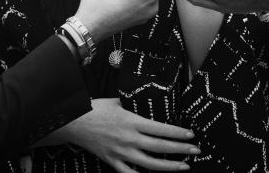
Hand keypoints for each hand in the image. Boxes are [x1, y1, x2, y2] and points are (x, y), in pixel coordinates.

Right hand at [66, 99, 197, 171]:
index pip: (161, 129)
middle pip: (160, 147)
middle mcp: (129, 138)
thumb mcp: (118, 102)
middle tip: (195, 150)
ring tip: (183, 166)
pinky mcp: (112, 161)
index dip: (178, 134)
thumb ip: (134, 105)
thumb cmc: (96, 109)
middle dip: (180, 150)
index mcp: (132, 121)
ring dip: (169, 167)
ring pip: (149, 164)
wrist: (73, 122)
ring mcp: (121, 152)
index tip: (191, 136)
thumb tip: (147, 102)